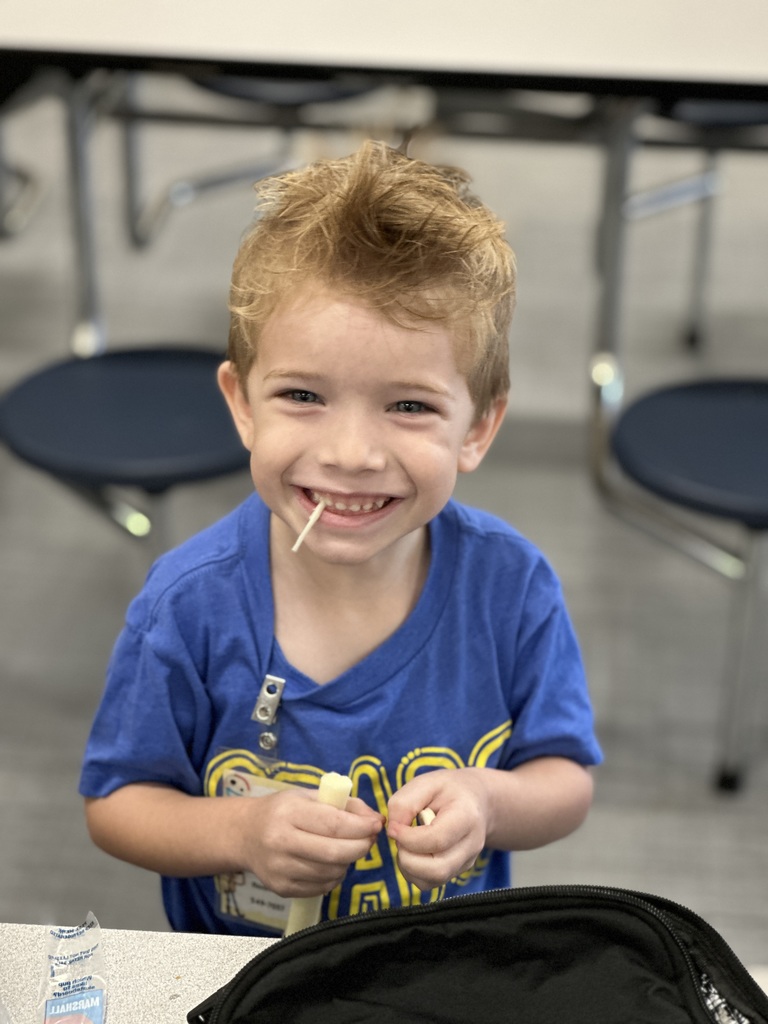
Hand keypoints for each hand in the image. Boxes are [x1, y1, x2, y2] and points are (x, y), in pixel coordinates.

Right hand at [237, 789, 383, 897]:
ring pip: (330, 872)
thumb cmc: (283, 811)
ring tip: (346, 849)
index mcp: (289, 812)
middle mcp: (281, 842)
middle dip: (361, 847)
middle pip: (334, 852)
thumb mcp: (309, 796)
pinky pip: (321, 887)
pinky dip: (334, 876)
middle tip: (369, 839)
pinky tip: (330, 863)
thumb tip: (375, 819)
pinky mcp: (281, 888)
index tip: (377, 824)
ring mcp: (279, 869)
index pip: (333, 824)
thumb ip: (344, 804)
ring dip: (348, 862)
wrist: (245, 835)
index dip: (361, 827)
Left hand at [386, 769, 490, 890]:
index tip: (393, 828)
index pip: (437, 840)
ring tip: (405, 843)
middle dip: (407, 858)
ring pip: (433, 881)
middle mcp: (472, 844)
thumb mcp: (426, 783)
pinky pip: (430, 883)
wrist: (475, 799)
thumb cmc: (447, 789)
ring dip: (408, 866)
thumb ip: (404, 803)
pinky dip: (413, 872)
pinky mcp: (457, 871)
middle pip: (438, 869)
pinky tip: (412, 852)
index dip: (408, 838)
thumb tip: (393, 830)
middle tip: (399, 838)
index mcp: (467, 817)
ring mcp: (467, 861)